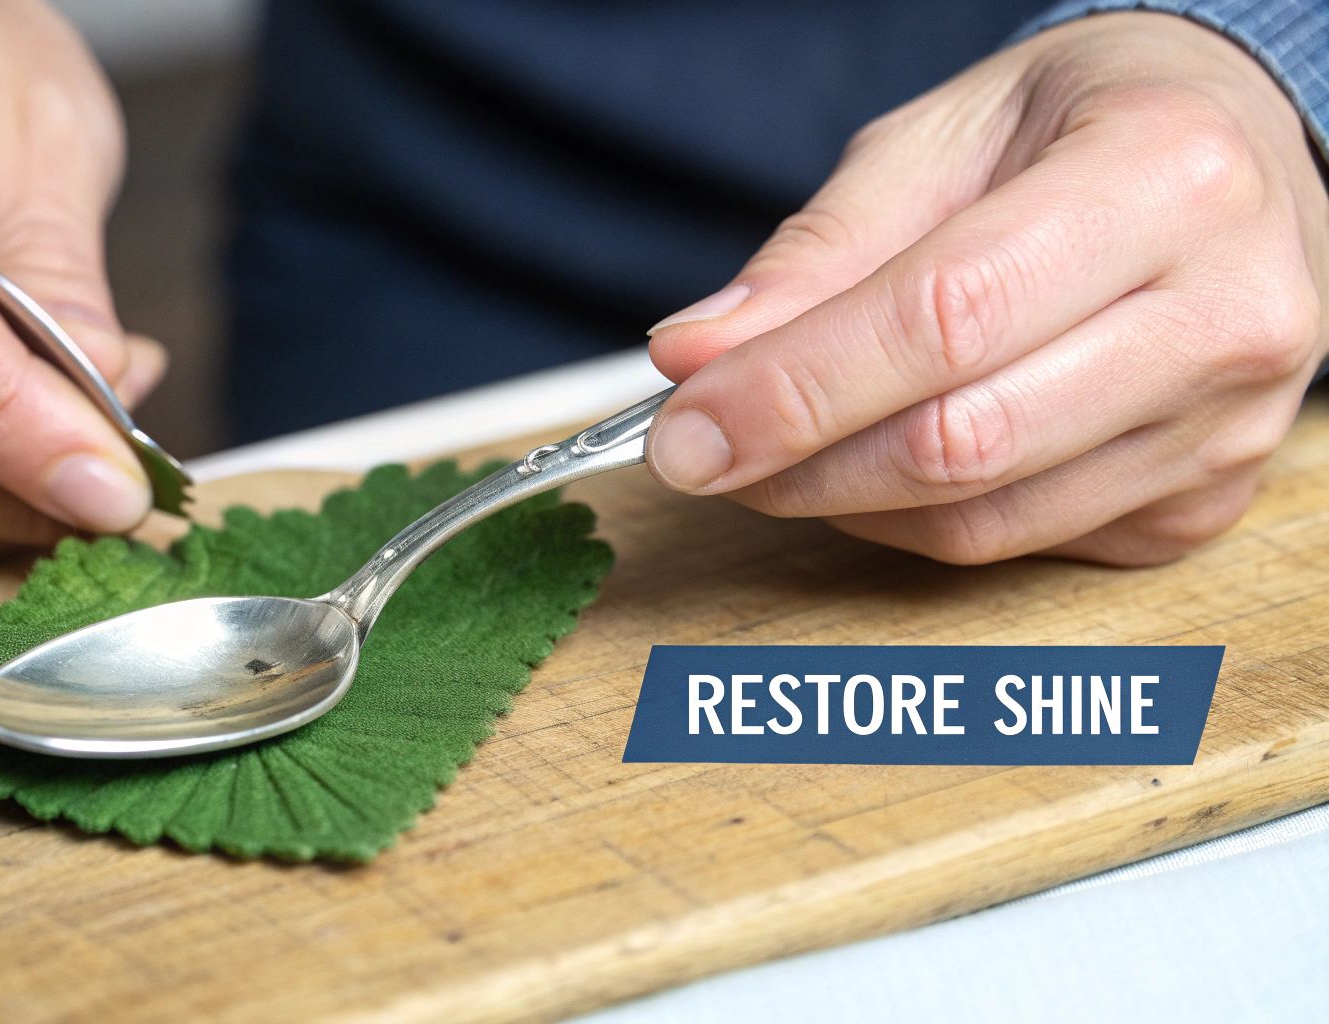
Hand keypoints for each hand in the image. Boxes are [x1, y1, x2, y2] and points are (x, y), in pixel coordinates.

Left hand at [646, 12, 1327, 565]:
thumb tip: (695, 357)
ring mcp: (1226, 429)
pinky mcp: (1198, 507)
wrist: (1237, 165)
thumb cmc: (1082, 129)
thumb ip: (819, 253)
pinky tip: (882, 457)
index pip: (943, 321)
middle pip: (959, 441)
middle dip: (795, 462)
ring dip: (840, 500)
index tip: (684, 430)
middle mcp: (1226, 312)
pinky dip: (912, 519)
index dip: (793, 390)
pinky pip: (1013, 546)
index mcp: (1166, 177)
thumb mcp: (943, 137)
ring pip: (979, 519)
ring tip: (778, 446)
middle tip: (700, 448)